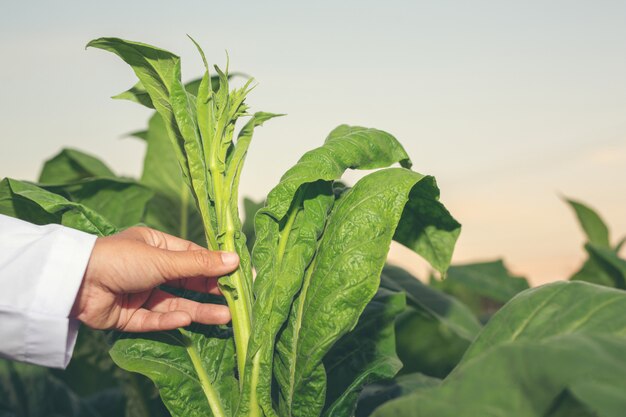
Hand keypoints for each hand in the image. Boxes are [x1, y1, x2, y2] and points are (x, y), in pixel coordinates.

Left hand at [70, 226, 236, 331]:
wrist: (74, 282)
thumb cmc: (120, 258)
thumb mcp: (163, 259)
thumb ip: (199, 263)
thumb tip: (235, 258)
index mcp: (156, 247)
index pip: (194, 257)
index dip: (217, 265)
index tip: (242, 273)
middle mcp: (150, 270)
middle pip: (187, 283)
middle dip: (212, 292)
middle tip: (238, 301)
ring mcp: (139, 294)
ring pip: (175, 304)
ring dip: (198, 310)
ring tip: (225, 317)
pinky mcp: (128, 316)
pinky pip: (154, 320)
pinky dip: (169, 321)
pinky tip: (186, 322)